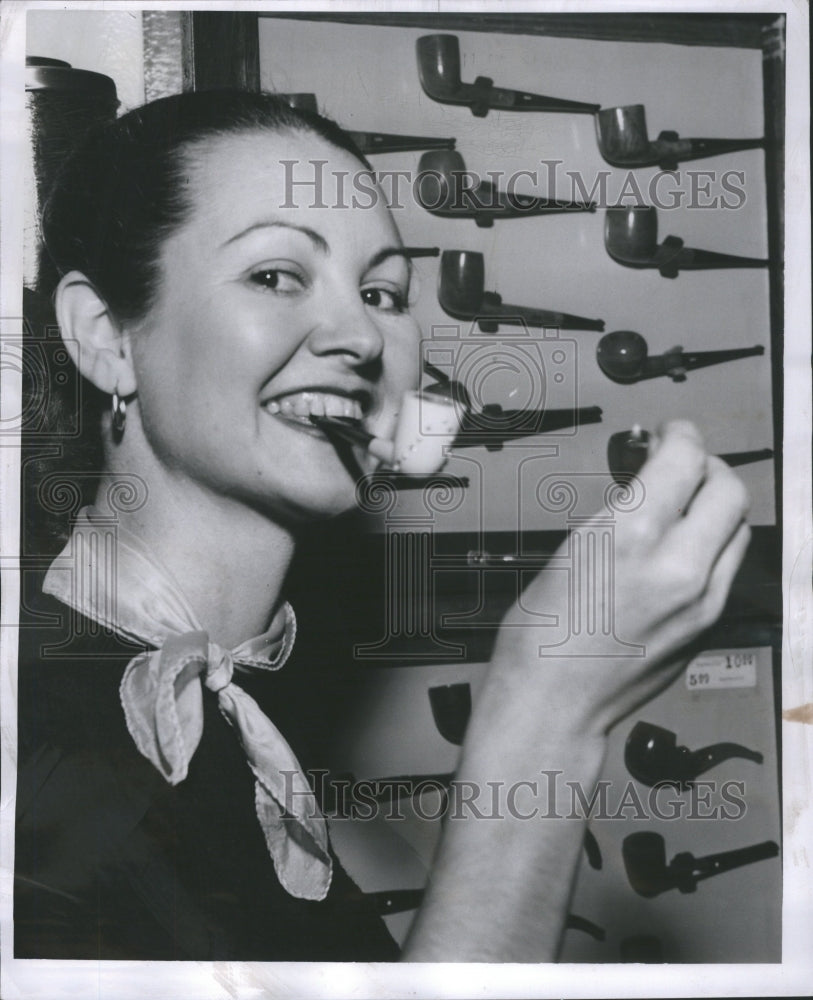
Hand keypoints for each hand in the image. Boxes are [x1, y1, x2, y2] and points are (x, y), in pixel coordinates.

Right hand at [481, 420, 750, 740]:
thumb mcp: (571, 548)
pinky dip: (713, 547)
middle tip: (682, 464)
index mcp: (634, 537)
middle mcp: (679, 567)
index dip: (679, 434)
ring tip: (685, 507)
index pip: (686, 458)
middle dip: (708, 466)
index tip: (670, 433)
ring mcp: (701, 602)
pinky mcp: (706, 628)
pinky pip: (729, 570)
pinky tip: (682, 550)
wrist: (552, 703)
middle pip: (729, 490)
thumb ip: (622, 511)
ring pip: (739, 531)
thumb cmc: (540, 636)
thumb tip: (647, 484)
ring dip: (717, 507)